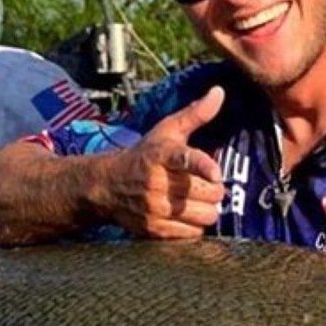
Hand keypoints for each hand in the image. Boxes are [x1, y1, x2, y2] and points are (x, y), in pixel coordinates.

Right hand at [98, 86, 225, 238]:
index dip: (203, 167)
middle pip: (207, 193)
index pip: (185, 160)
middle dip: (214, 189)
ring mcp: (154, 208)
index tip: (216, 173)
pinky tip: (188, 215)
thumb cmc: (144, 155)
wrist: (106, 186)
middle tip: (208, 185)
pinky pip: (193, 233)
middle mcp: (156, 183)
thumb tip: (219, 92)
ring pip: (205, 216)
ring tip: (200, 201)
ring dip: (208, 209)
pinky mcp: (153, 229)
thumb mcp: (166, 131)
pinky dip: (196, 226)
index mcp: (161, 155)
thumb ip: (196, 114)